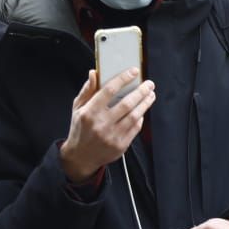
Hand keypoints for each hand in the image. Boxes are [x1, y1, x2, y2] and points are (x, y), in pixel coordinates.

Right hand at [60, 68, 153, 185]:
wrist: (81, 156)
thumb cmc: (80, 128)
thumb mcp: (78, 108)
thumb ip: (87, 90)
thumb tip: (94, 73)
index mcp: (89, 112)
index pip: (108, 91)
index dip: (123, 79)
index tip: (134, 71)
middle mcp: (101, 124)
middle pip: (126, 103)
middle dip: (141, 91)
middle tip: (149, 83)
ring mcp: (112, 135)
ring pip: (135, 116)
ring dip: (145, 103)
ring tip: (150, 94)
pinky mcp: (121, 145)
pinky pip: (136, 128)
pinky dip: (141, 117)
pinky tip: (143, 110)